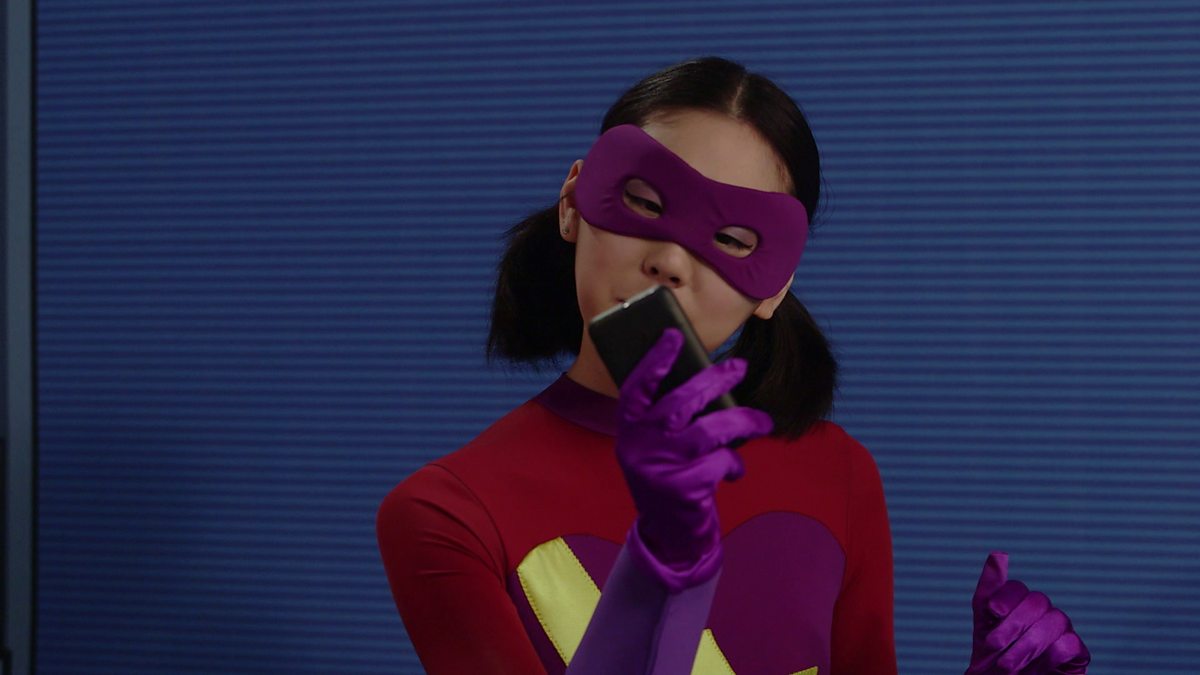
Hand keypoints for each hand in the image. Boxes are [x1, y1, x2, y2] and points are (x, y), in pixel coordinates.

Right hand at [615, 328, 773, 589]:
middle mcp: (639, 446)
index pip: (637, 387)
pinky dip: (734, 464)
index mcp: (629, 429)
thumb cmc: (668, 476)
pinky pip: (720, 463)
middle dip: (714, 380)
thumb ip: (669, 420)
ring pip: (708, 431)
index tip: (673, 336)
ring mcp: (659, 468)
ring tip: (762, 422)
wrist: (667, 534)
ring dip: (742, 422)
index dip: (654, 361)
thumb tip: (709, 379)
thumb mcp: (656, 447)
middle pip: (680, 402)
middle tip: (739, 365)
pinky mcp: (682, 489)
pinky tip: (734, 470)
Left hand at [966, 552, 1089, 673]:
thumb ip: (988, 592)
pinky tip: (1036, 669)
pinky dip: (1048, 657)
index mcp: (1021, 603)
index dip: (1006, 596)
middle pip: (1037, 601)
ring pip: (1055, 621)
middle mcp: (1044, 612)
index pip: (1017, 587)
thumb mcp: (984, 625)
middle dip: (1013, 624)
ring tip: (1007, 666)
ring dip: (1026, 646)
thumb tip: (998, 554)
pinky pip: (1070, 644)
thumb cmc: (994, 658)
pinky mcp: (1079, 653)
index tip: (992, 612)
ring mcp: (1064, 631)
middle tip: (994, 647)